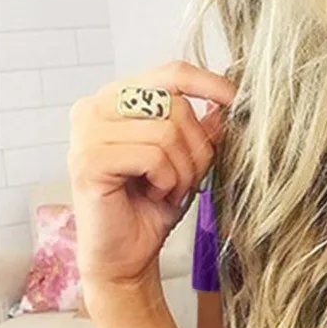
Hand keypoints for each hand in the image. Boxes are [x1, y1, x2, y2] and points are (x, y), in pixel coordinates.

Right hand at [68, 60, 236, 295]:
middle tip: (188, 180)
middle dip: (197, 149)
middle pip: (175, 105)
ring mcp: (86, 131)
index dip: (211, 84)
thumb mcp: (187, 162)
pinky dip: (167, 181)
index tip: (239, 102)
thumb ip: (202, 130)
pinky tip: (156, 195)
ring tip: (169, 190)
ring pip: (167, 132)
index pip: (171, 72)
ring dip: (183, 171)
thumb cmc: (152, 207)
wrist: (127, 255)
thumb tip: (228, 103)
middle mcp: (95, 107)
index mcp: (118, 100)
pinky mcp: (89, 160)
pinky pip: (153, 156)